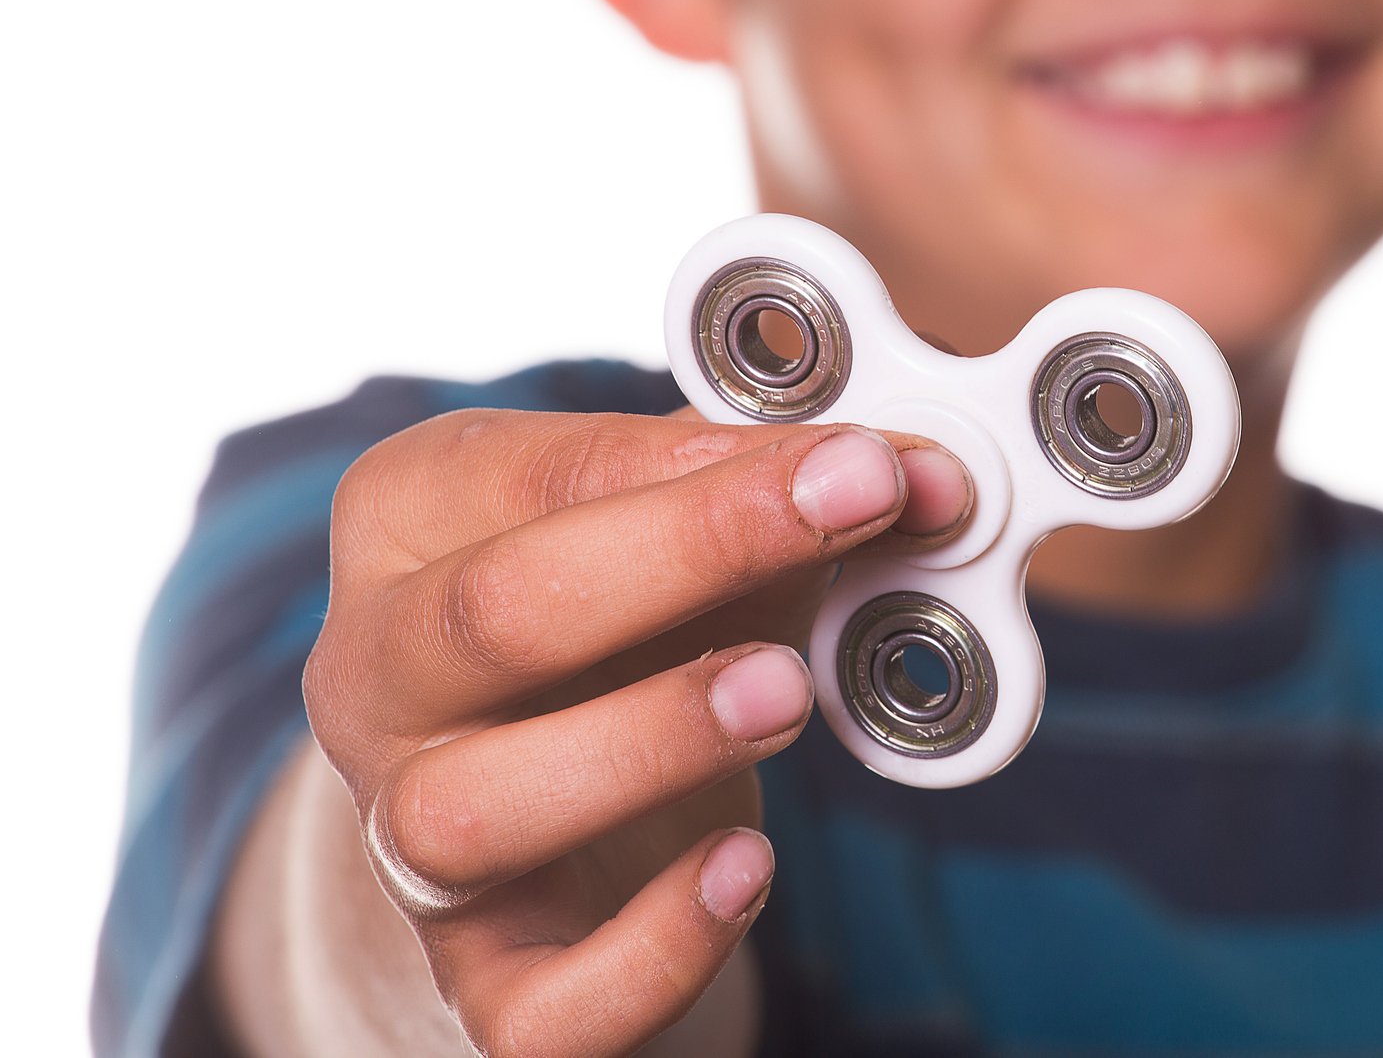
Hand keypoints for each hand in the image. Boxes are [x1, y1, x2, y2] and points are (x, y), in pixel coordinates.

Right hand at [301, 408, 970, 1057]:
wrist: (537, 782)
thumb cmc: (616, 615)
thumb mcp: (680, 521)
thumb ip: (781, 490)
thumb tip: (921, 481)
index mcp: (410, 518)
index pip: (549, 477)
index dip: (717, 474)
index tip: (863, 465)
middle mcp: (374, 676)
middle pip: (490, 620)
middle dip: (686, 561)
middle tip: (842, 530)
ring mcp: (403, 838)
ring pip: (469, 814)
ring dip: (646, 745)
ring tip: (790, 694)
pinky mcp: (478, 974)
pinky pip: (533, 1008)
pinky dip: (650, 952)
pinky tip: (748, 869)